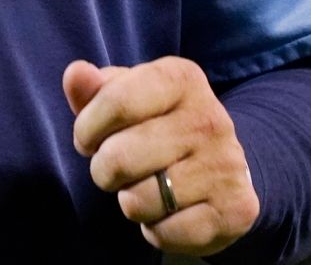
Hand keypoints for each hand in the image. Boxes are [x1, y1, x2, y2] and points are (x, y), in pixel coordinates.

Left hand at [63, 55, 258, 256]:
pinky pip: (164, 234)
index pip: (116, 101)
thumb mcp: (126, 98)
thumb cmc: (157, 126)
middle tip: (118, 168)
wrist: (222, 166)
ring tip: (147, 187)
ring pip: (138, 202)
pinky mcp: (235, 210)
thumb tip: (75, 75)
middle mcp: (210, 118)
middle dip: (104, 171)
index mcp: (182, 78)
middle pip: (119, 157)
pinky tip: (170, 211)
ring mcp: (225, 165)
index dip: (87, 128)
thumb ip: (94, 90)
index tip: (88, 139)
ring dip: (130, 202)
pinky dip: (156, 230)